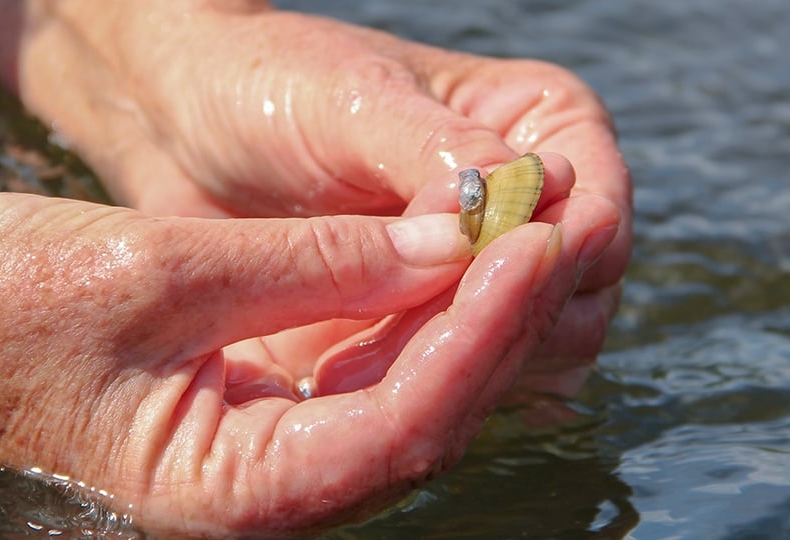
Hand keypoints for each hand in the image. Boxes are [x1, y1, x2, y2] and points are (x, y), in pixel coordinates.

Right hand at [0, 191, 591, 535]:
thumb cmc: (9, 305)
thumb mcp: (159, 270)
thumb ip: (310, 264)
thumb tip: (444, 244)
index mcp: (233, 491)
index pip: (404, 424)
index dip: (481, 332)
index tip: (532, 244)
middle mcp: (271, 489)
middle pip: (427, 416)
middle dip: (495, 321)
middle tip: (546, 226)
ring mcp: (278, 452)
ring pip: (413, 394)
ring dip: (470, 315)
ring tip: (518, 233)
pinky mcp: (275, 410)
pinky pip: (376, 370)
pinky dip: (423, 313)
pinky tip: (454, 257)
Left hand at [10, 1, 629, 394]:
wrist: (194, 126)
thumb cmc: (272, 84)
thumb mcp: (350, 101)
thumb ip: (431, 152)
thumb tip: (501, 214)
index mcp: (538, 125)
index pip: (594, 212)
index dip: (557, 257)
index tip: (498, 284)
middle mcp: (527, 204)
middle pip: (576, 296)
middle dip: (510, 325)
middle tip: (420, 342)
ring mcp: (483, 268)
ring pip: (527, 350)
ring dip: (464, 366)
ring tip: (369, 364)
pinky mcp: (431, 318)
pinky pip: (460, 375)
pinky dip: (422, 387)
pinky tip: (356, 383)